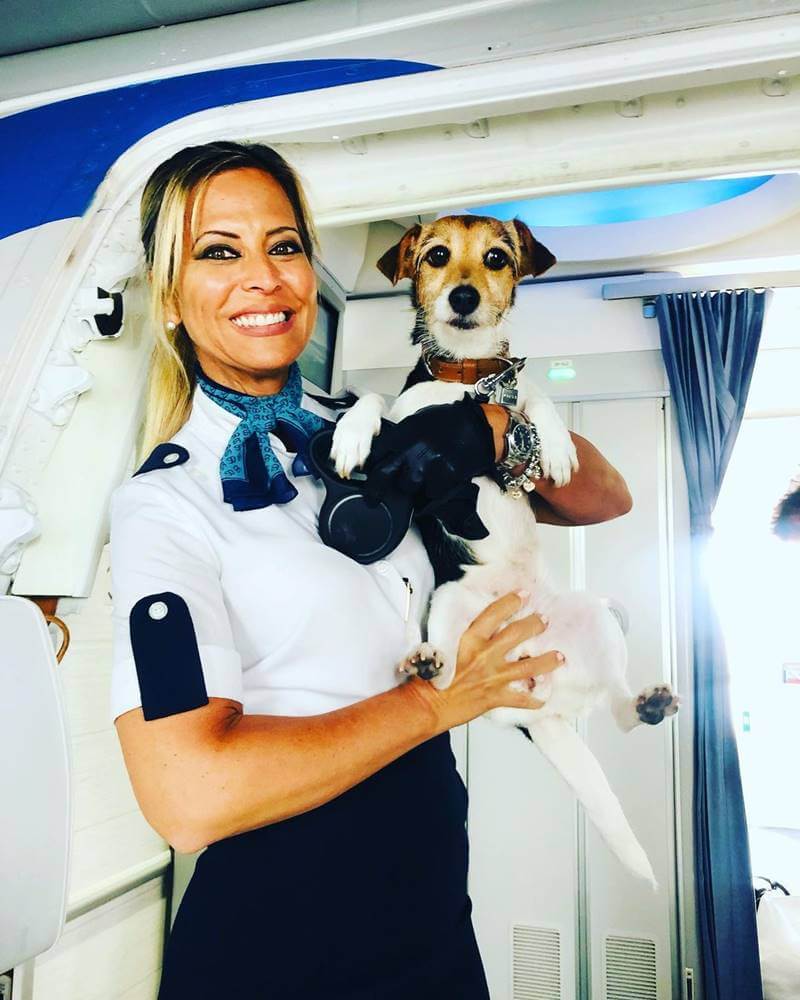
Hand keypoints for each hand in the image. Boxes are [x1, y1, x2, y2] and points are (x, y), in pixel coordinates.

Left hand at [364, 394, 495, 503]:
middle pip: (382, 476)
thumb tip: (384, 454)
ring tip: (424, 476)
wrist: (477, 427)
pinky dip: (433, 491)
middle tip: (372, 499)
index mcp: (402, 434)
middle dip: (375, 490)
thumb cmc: (447, 422)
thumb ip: (400, 438)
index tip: (368, 475)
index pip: (375, 455)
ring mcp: (427, 465)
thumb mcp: (416, 422)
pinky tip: (440, 479)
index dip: (370, 468)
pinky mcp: (443, 478)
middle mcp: (411, 450)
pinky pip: (430, 493)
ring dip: (412, 486)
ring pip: (408, 487)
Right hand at [409, 592, 564, 732]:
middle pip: (517, 634)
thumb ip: (462, 637)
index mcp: (469, 639)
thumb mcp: (442, 647)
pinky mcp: (496, 698)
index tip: (523, 595)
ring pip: (529, 666)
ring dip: (547, 661)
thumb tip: (477, 628)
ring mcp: (493, 677)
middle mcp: (484, 656)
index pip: (495, 614)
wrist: (426, 705)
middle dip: (534, 625)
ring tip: (560, 656)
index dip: (511, 601)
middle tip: (544, 621)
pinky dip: (536, 699)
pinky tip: (544, 696)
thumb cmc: (428, 678)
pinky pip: (523, 700)